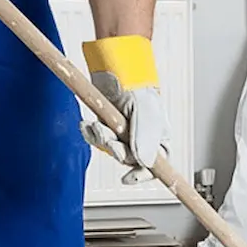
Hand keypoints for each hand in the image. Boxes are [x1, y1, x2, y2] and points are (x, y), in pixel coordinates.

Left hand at [81, 35, 169, 184]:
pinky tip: (88, 124)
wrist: (116, 67)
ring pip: (110, 150)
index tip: (129, 179)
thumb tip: (145, 164)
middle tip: (111, 138)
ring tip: (98, 125)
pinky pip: (97, 139)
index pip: (156, 166)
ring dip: (101, 140)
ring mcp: (123, 133)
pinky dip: (90, 133)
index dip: (143, 176)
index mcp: (158, 139)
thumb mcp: (146, 115)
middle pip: (128, 159)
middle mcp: (141, 138)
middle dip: (116, 150)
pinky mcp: (107, 125)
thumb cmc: (138, 87)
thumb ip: (146, 140)